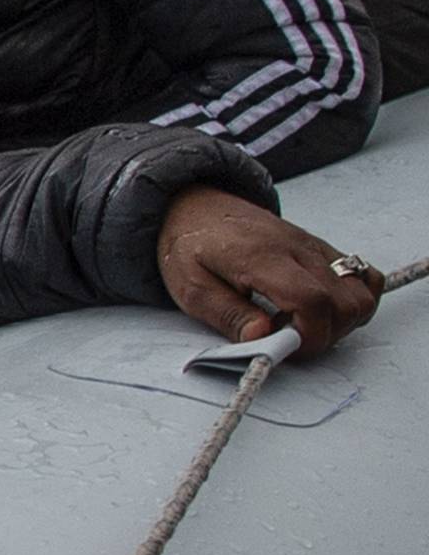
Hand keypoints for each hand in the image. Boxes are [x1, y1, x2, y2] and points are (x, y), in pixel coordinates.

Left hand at [156, 187, 381, 356]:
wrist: (198, 206)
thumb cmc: (192, 244)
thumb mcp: (191, 286)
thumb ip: (227, 314)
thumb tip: (262, 338)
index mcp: (263, 257)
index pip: (311, 300)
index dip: (308, 337)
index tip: (287, 348)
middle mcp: (298, 249)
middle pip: (345, 302)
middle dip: (325, 335)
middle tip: (289, 339)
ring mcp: (314, 247)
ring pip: (362, 291)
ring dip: (342, 320)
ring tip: (302, 325)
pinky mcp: (321, 249)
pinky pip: (362, 276)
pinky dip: (353, 299)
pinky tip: (321, 309)